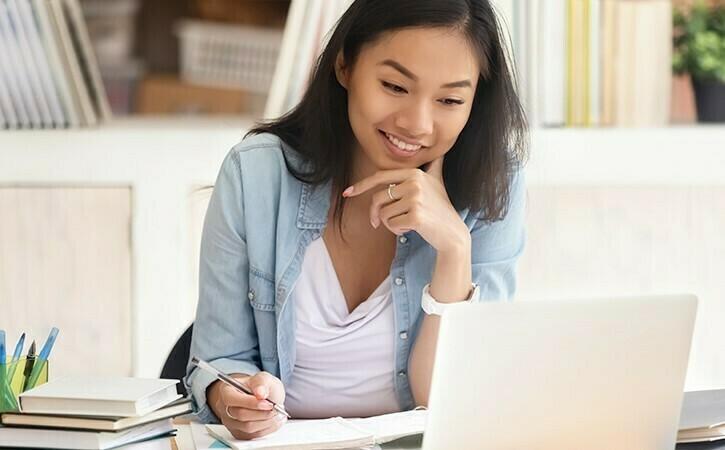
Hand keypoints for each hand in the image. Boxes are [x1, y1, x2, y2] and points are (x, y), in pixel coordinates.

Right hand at [207, 372, 286, 439]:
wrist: (263, 397)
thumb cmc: (260, 387)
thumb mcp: (263, 378)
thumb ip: (261, 382)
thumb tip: (260, 393)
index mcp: (226, 390)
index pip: (231, 399)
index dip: (250, 402)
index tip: (268, 403)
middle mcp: (225, 408)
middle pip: (240, 415)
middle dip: (262, 413)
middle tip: (276, 408)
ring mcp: (231, 423)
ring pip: (248, 428)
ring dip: (267, 421)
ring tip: (278, 413)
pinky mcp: (240, 433)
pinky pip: (253, 435)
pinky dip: (268, 428)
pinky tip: (275, 420)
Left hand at [343, 157, 469, 253]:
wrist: (453, 233)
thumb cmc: (441, 208)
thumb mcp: (437, 182)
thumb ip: (434, 166)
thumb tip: (440, 151)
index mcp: (414, 173)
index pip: (380, 177)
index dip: (361, 185)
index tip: (347, 193)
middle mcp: (415, 183)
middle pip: (378, 198)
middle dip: (374, 214)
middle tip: (377, 223)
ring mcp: (416, 199)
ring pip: (383, 213)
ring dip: (389, 223)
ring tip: (406, 223)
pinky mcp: (416, 216)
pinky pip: (391, 225)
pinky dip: (397, 230)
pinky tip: (411, 229)